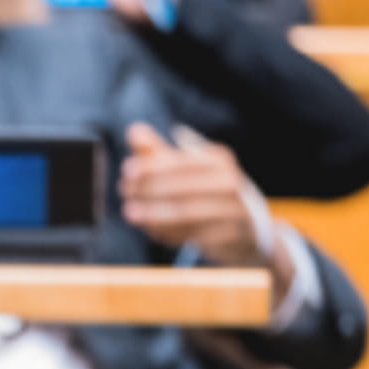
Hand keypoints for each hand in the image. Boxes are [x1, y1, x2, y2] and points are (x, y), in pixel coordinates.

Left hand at [120, 123, 265, 267]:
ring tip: (131, 213)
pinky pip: (194, 235)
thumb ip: (156, 151)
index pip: (180, 162)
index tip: (127, 171)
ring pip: (187, 213)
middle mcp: (231, 183)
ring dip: (154, 214)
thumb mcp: (183, 167)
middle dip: (148, 190)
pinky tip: (151, 229)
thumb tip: (134, 131)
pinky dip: (169, 232)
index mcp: (219, 161)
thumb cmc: (204, 189)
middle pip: (182, 187)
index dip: (150, 166)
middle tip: (125, 193)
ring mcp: (233, 211)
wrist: (243, 226)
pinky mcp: (230, 236)